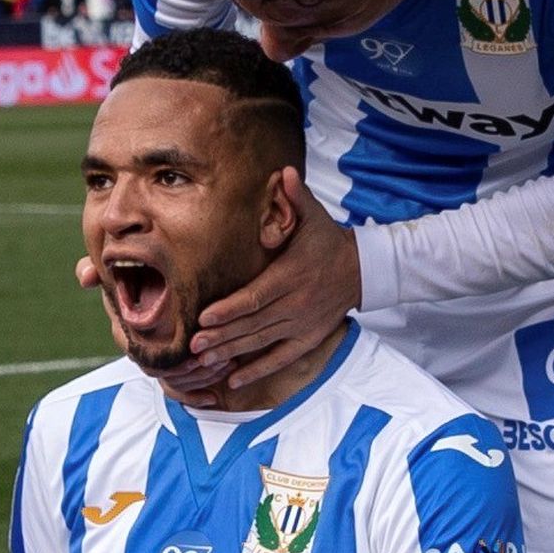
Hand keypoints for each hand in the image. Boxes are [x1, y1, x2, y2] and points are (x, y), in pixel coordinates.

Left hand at [188, 170, 361, 391]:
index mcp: (291, 276)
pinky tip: (233, 380)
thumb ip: (296, 197)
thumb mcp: (315, 217)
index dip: (229, 309)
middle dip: (221, 336)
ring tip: (203, 362)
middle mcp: (295, 305)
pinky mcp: (307, 340)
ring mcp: (301, 326)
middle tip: (192, 346)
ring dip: (231, 354)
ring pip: (261, 344)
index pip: (255, 297)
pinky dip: (256, 371)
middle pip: (253, 325)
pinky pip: (279, 359)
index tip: (204, 317)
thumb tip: (284, 172)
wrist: (361, 271)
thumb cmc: (328, 241)